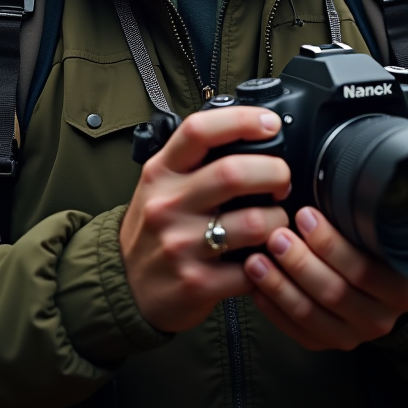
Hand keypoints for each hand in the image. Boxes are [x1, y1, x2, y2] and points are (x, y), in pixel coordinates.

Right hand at [120, 107, 290, 332]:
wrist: (124, 287)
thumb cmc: (154, 229)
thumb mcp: (161, 184)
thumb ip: (195, 161)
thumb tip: (251, 137)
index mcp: (161, 172)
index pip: (199, 130)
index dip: (241, 120)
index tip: (270, 123)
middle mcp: (168, 204)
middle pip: (234, 173)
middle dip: (275, 172)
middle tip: (282, 180)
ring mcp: (181, 245)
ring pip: (254, 222)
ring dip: (279, 220)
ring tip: (275, 222)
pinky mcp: (197, 283)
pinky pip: (253, 268)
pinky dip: (270, 261)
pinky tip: (265, 256)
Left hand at [244, 206, 407, 349]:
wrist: (377, 287)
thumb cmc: (371, 246)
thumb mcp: (376, 231)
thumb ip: (357, 218)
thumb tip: (323, 181)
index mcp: (400, 287)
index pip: (364, 269)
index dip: (330, 243)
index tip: (305, 214)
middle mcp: (381, 317)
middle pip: (334, 292)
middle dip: (300, 262)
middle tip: (276, 235)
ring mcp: (353, 335)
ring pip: (310, 314)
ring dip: (279, 285)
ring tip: (256, 260)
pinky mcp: (326, 344)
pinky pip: (296, 331)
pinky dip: (272, 308)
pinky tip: (256, 286)